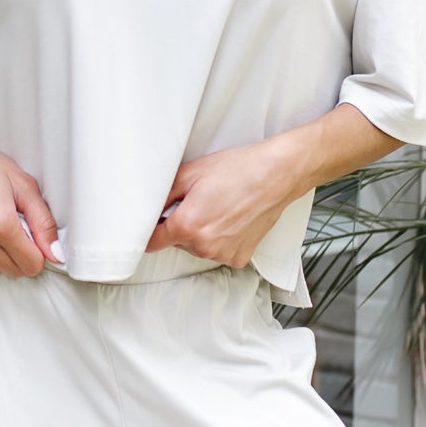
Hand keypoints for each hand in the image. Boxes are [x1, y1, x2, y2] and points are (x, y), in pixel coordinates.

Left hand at [147, 106, 401, 265]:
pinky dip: (221, 239)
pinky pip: (219, 252)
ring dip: (201, 232)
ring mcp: (223, 254)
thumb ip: (162, 195)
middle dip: (180, 225)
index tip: (152, 223)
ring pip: (198, 247)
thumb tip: (147, 207)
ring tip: (219, 207)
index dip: (149, 230)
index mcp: (186, 226)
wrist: (277, 174)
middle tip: (196, 201)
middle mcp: (203, 247)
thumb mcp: (190, 173)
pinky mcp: (240, 257)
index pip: (151, 242)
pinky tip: (232, 219)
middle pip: (176, 242)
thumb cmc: (237, 169)